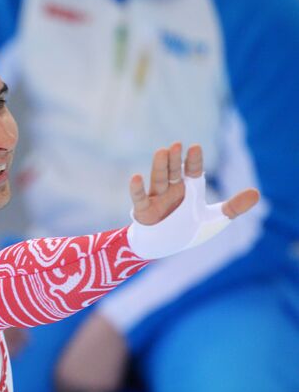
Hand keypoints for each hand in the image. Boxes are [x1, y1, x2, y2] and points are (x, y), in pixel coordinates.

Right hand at [130, 142, 258, 225]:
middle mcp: (172, 190)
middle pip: (174, 172)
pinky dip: (136, 189)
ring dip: (159, 166)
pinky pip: (140, 198)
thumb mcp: (214, 219)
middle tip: (177, 145)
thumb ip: (234, 207)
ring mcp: (157, 199)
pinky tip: (135, 177)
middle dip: (175, 160)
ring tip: (161, 151)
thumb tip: (257, 193)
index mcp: (189, 189)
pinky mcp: (143, 211)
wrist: (162, 246)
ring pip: (158, 179)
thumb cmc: (187, 230)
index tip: (195, 147)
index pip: (192, 171)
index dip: (194, 161)